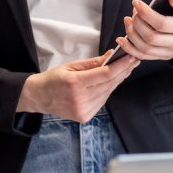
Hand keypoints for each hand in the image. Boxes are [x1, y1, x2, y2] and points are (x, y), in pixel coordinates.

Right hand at [16, 51, 138, 122]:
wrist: (39, 97)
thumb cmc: (53, 79)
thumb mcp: (70, 66)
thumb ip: (92, 63)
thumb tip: (111, 55)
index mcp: (74, 83)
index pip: (105, 74)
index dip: (121, 66)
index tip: (131, 58)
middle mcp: (80, 98)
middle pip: (109, 84)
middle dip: (123, 72)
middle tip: (133, 62)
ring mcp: (83, 109)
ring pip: (108, 93)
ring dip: (117, 81)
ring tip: (124, 70)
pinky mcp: (85, 116)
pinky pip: (102, 102)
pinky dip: (107, 91)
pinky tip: (110, 83)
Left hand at [115, 0, 172, 60]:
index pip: (162, 24)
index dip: (146, 14)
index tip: (136, 2)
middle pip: (151, 37)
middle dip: (137, 23)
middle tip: (133, 11)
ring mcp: (171, 52)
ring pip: (145, 49)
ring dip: (131, 34)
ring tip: (127, 20)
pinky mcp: (164, 56)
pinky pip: (144, 57)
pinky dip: (130, 49)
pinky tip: (121, 39)